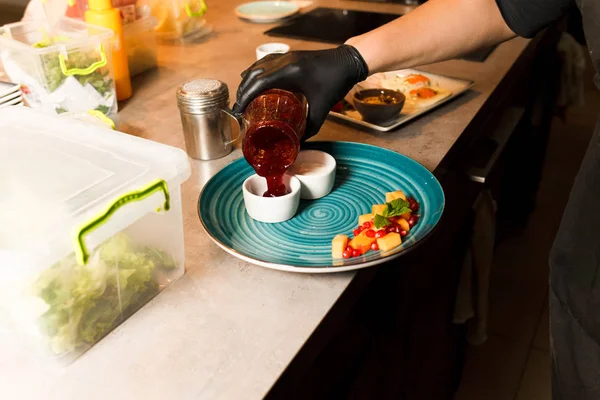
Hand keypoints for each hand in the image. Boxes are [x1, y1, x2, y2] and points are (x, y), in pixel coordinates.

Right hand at [233, 45, 368, 138]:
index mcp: (290, 71)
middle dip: (243, 90)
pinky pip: (266, 61)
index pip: (259, 82)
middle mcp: (285, 60)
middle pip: (254, 73)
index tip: (238, 109)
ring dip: (248, 80)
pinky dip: (256, 71)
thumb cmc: (336, 84)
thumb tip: (298, 144)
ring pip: (258, 66)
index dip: (245, 96)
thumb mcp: (322, 109)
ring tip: (243, 96)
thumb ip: (310, 128)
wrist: (348, 62)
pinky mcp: (290, 55)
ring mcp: (287, 55)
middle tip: (238, 107)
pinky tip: (252, 79)